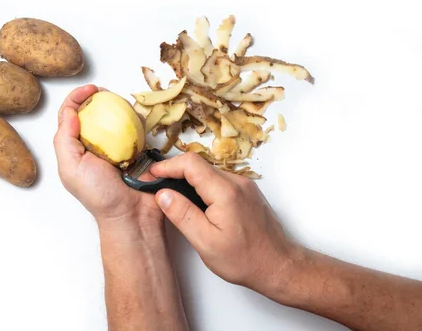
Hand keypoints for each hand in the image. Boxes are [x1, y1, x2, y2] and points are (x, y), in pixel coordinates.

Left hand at [53, 85, 162, 232]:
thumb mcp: (72, 169)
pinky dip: (136, 119)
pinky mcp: (137, 150)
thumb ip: (65, 140)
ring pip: (113, 117)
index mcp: (75, 149)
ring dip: (117, 105)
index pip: (69, 116)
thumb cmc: (100, 196)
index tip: (90, 90)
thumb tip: (70, 112)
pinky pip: (136, 128)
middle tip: (106, 92)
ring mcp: (116, 147)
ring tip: (122, 101)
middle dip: (97, 97)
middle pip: (91, 112)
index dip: (76, 98)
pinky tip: (137, 115)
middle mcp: (93, 146)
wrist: (132, 215)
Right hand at [150, 152, 300, 294]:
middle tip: (155, 186)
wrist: (279, 266)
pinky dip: (202, 186)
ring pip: (208, 173)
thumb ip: (182, 214)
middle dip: (174, 172)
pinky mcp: (247, 193)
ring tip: (171, 196)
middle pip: (199, 165)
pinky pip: (218, 181)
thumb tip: (162, 194)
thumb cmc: (243, 260)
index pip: (190, 163)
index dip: (167, 166)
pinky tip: (194, 203)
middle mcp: (237, 182)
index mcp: (225, 191)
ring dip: (188, 180)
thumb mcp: (205, 242)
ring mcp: (244, 186)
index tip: (150, 176)